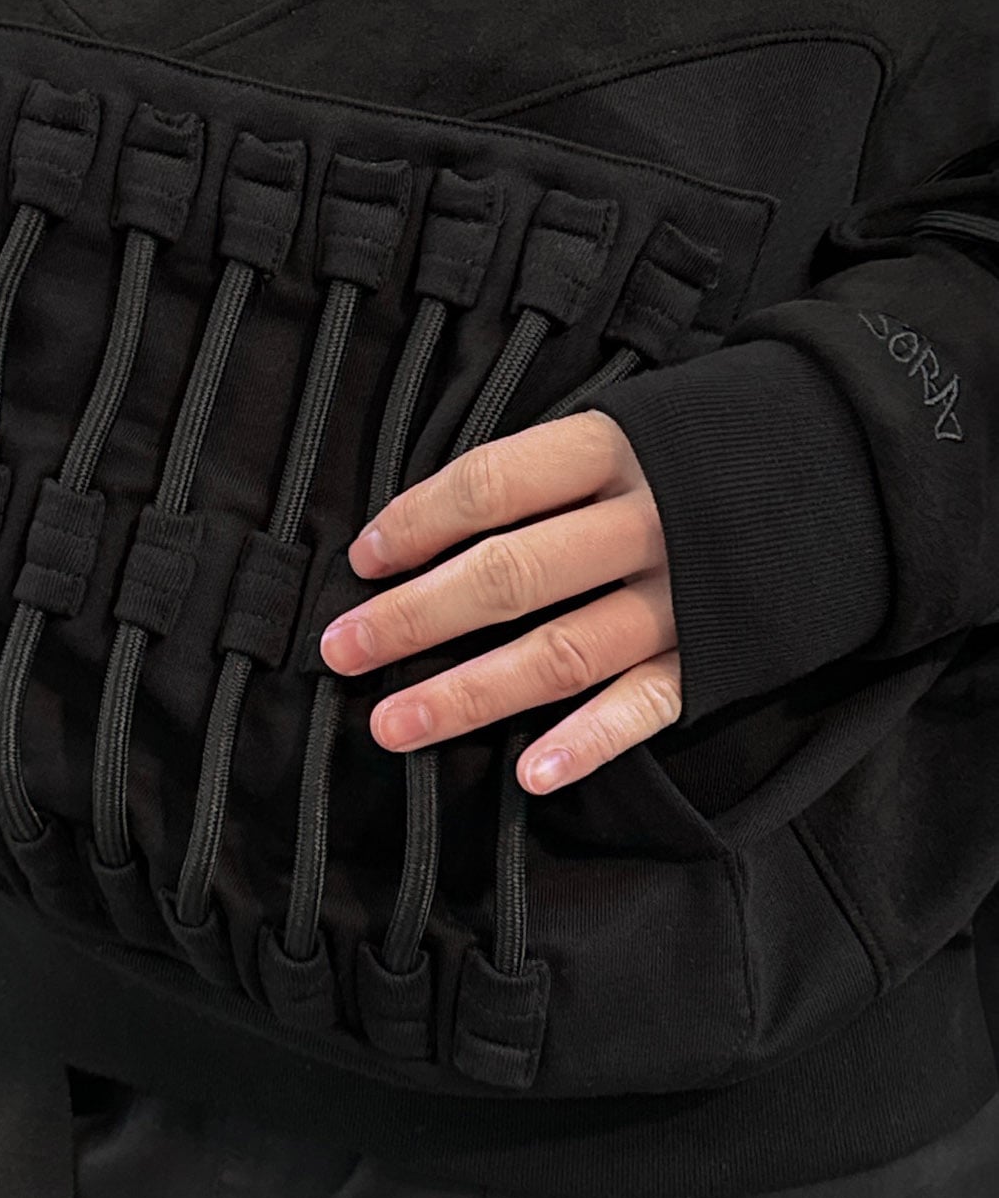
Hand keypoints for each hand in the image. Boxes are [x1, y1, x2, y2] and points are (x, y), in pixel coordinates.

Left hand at [317, 410, 680, 793]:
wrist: (856, 462)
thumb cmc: (709, 442)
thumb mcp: (633, 421)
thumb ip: (546, 470)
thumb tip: (426, 527)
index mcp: (613, 448)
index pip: (490, 486)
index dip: (416, 523)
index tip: (362, 560)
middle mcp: (645, 523)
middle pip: (509, 575)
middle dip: (414, 618)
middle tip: (340, 650)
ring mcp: (683, 597)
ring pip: (560, 652)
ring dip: (469, 694)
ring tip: (391, 724)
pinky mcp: (718, 656)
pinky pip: (644, 707)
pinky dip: (588, 743)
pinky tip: (529, 775)